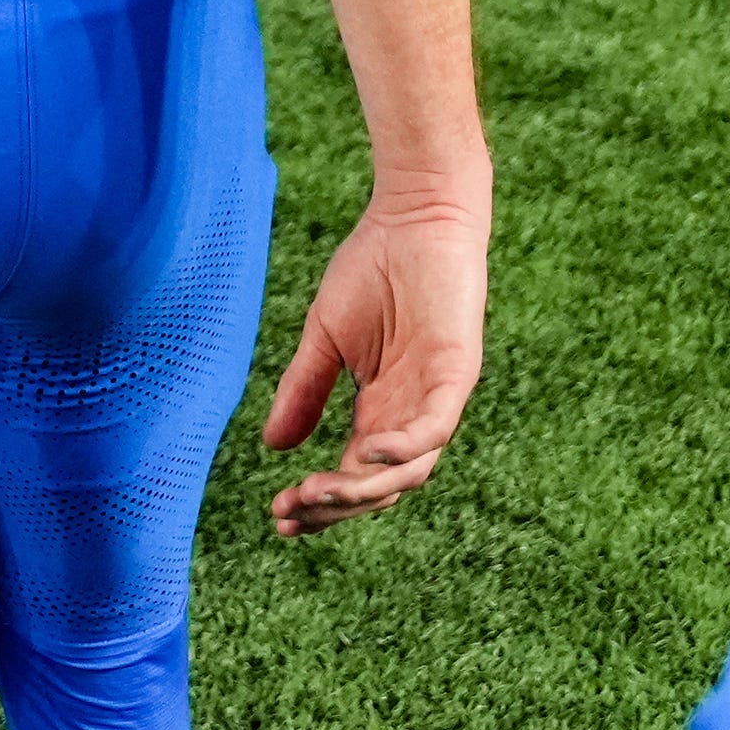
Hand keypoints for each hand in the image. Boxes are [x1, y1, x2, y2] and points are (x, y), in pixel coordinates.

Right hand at [260, 191, 488, 535]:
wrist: (414, 213)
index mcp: (381, 409)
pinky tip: (365, 454)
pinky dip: (404, 449)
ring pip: (409, 471)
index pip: (354, 475)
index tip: (277, 516)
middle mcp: (411, 414)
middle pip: (380, 487)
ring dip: (363, 490)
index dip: (319, 501)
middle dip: (334, 507)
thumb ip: (303, 390)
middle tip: (289, 513)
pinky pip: (434, 428)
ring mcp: (436, 397)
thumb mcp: (325, 337)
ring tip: (316, 492)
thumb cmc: (374, 267)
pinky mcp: (457, 373)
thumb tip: (273, 447)